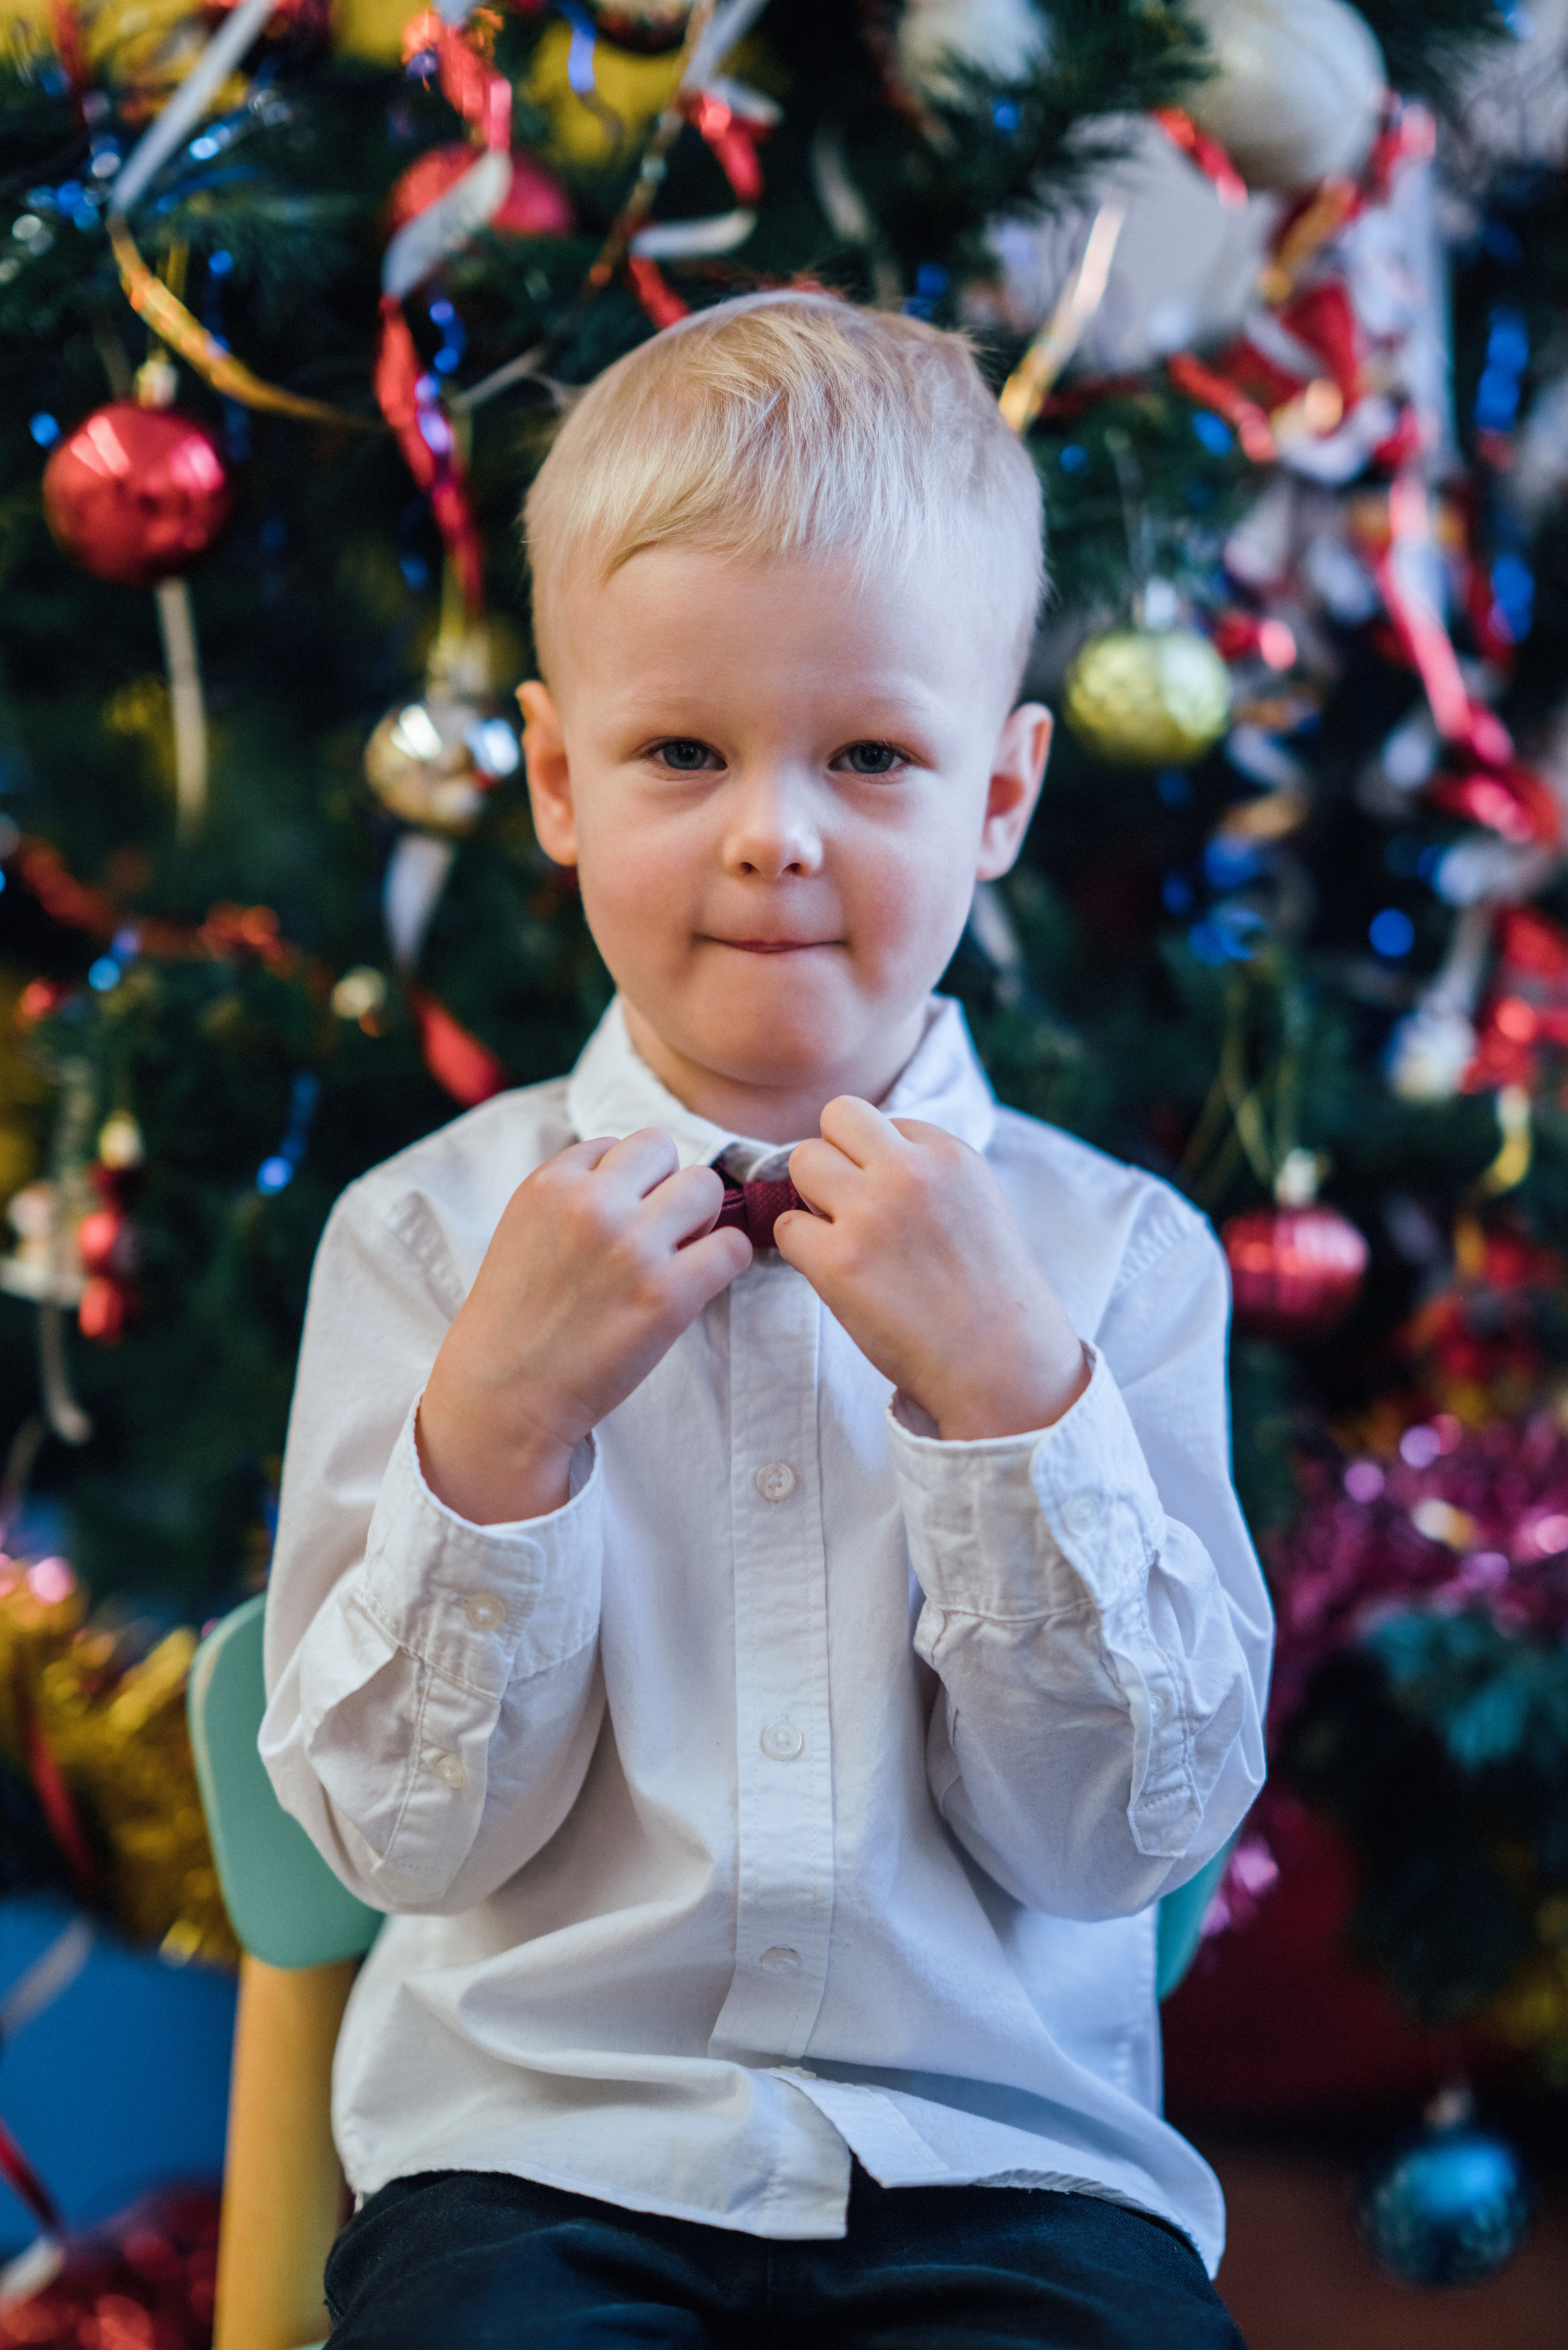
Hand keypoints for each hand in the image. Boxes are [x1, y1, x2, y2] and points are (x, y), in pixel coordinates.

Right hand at [417, 1131, 749, 1522]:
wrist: (502, 1398)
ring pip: (706, 1187)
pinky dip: (726, 1262)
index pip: (616, 1145)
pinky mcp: (668, 1294)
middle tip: (656, 1235)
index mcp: (549, 1184)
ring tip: (677, 1258)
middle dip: (666, 1187)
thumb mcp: (524, 1231)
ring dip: (701, 1219)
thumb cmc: (515, 1322)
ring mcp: (632, 1246)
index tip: (617, 1221)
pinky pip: (733, 1247)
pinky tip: (698, 1285)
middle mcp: (591, 1204)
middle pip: (665, 1150)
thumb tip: (638, 1181)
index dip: (627, 1183)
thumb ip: (571, 1197)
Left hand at [778, 1098, 1087, 1441]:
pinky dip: (800, 1250)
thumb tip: (861, 1163)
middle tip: (850, 1207)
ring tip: (842, 1238)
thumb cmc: (990, 1297)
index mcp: (951, 1154)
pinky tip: (835, 1275)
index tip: (895, 1203)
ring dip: (811, 1197)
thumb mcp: (977, 1206)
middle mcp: (910, 1171)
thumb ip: (928, 1174)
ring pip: (801, 1160)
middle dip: (836, 1157)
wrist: (1004, 1366)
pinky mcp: (838, 1261)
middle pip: (836, 1118)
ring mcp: (871, 1212)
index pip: (885, 1121)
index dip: (878, 1161)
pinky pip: (786, 1227)